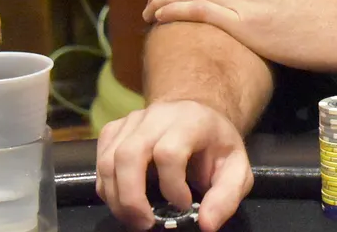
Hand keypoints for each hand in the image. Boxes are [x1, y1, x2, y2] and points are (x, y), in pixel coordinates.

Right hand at [95, 99, 253, 231]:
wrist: (198, 114)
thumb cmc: (215, 146)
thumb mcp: (236, 169)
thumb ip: (227, 196)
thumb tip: (207, 224)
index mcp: (190, 121)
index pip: (169, 152)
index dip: (172, 186)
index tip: (184, 204)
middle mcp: (157, 115)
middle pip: (129, 154)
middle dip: (132, 197)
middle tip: (145, 223)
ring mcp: (132, 120)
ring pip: (108, 159)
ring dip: (116, 198)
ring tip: (135, 218)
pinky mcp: (115, 129)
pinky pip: (100, 161)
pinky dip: (106, 187)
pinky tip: (123, 200)